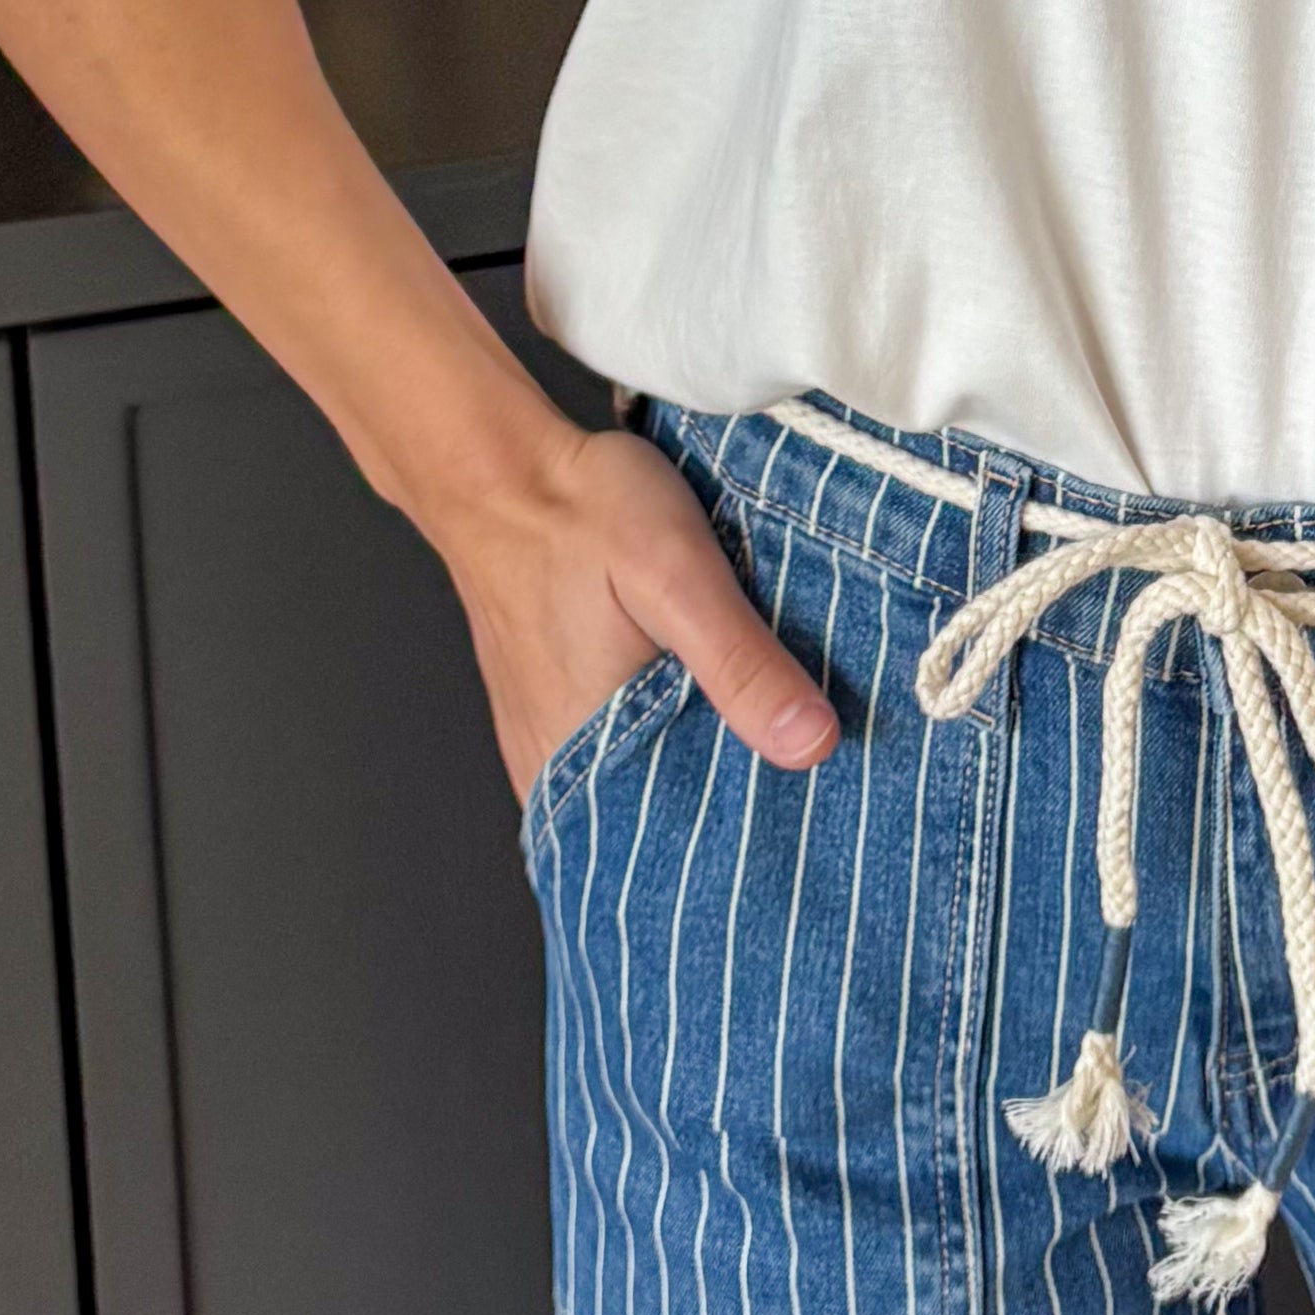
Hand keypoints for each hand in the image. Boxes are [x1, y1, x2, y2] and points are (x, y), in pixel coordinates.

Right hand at [436, 417, 836, 801]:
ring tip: (755, 733)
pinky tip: (697, 706)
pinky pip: (613, 757)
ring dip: (697, 768)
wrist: (498, 469)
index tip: (816, 813)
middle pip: (665, 823)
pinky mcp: (546, 715)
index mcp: (590, 760)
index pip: (687, 846)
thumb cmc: (580, 513)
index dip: (756, 830)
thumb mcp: (679, 575)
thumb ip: (742, 662)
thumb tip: (814, 743)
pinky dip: (660, 740)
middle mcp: (559, 771)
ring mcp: (546, 746)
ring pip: (641, 788)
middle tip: (796, 761)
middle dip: (731, 802)